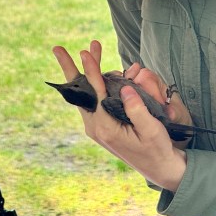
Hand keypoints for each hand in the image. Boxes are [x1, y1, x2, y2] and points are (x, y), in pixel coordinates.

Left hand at [52, 41, 186, 191]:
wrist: (158, 167)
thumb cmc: (157, 149)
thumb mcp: (152, 130)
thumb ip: (138, 110)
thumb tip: (125, 88)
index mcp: (106, 128)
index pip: (95, 93)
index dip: (90, 71)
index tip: (85, 53)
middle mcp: (96, 127)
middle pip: (80, 91)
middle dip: (72, 68)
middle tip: (57, 48)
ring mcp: (96, 125)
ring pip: (86, 93)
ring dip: (89, 70)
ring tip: (93, 48)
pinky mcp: (101, 123)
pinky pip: (94, 98)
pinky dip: (97, 81)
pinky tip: (104, 69)